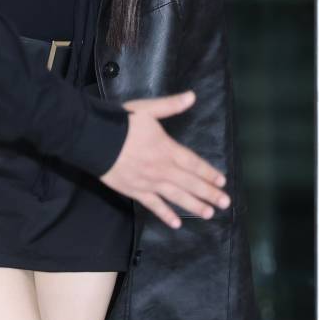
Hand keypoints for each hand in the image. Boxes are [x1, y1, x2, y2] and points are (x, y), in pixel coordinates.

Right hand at [100, 90, 230, 227]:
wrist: (93, 138)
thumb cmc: (120, 122)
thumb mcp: (147, 109)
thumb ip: (170, 106)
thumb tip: (192, 96)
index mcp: (166, 148)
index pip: (193, 163)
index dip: (209, 172)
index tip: (222, 181)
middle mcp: (161, 168)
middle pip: (189, 182)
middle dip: (209, 193)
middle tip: (225, 203)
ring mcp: (148, 182)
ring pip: (176, 196)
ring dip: (193, 205)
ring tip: (208, 213)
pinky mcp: (134, 190)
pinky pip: (153, 205)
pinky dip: (165, 214)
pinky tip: (176, 223)